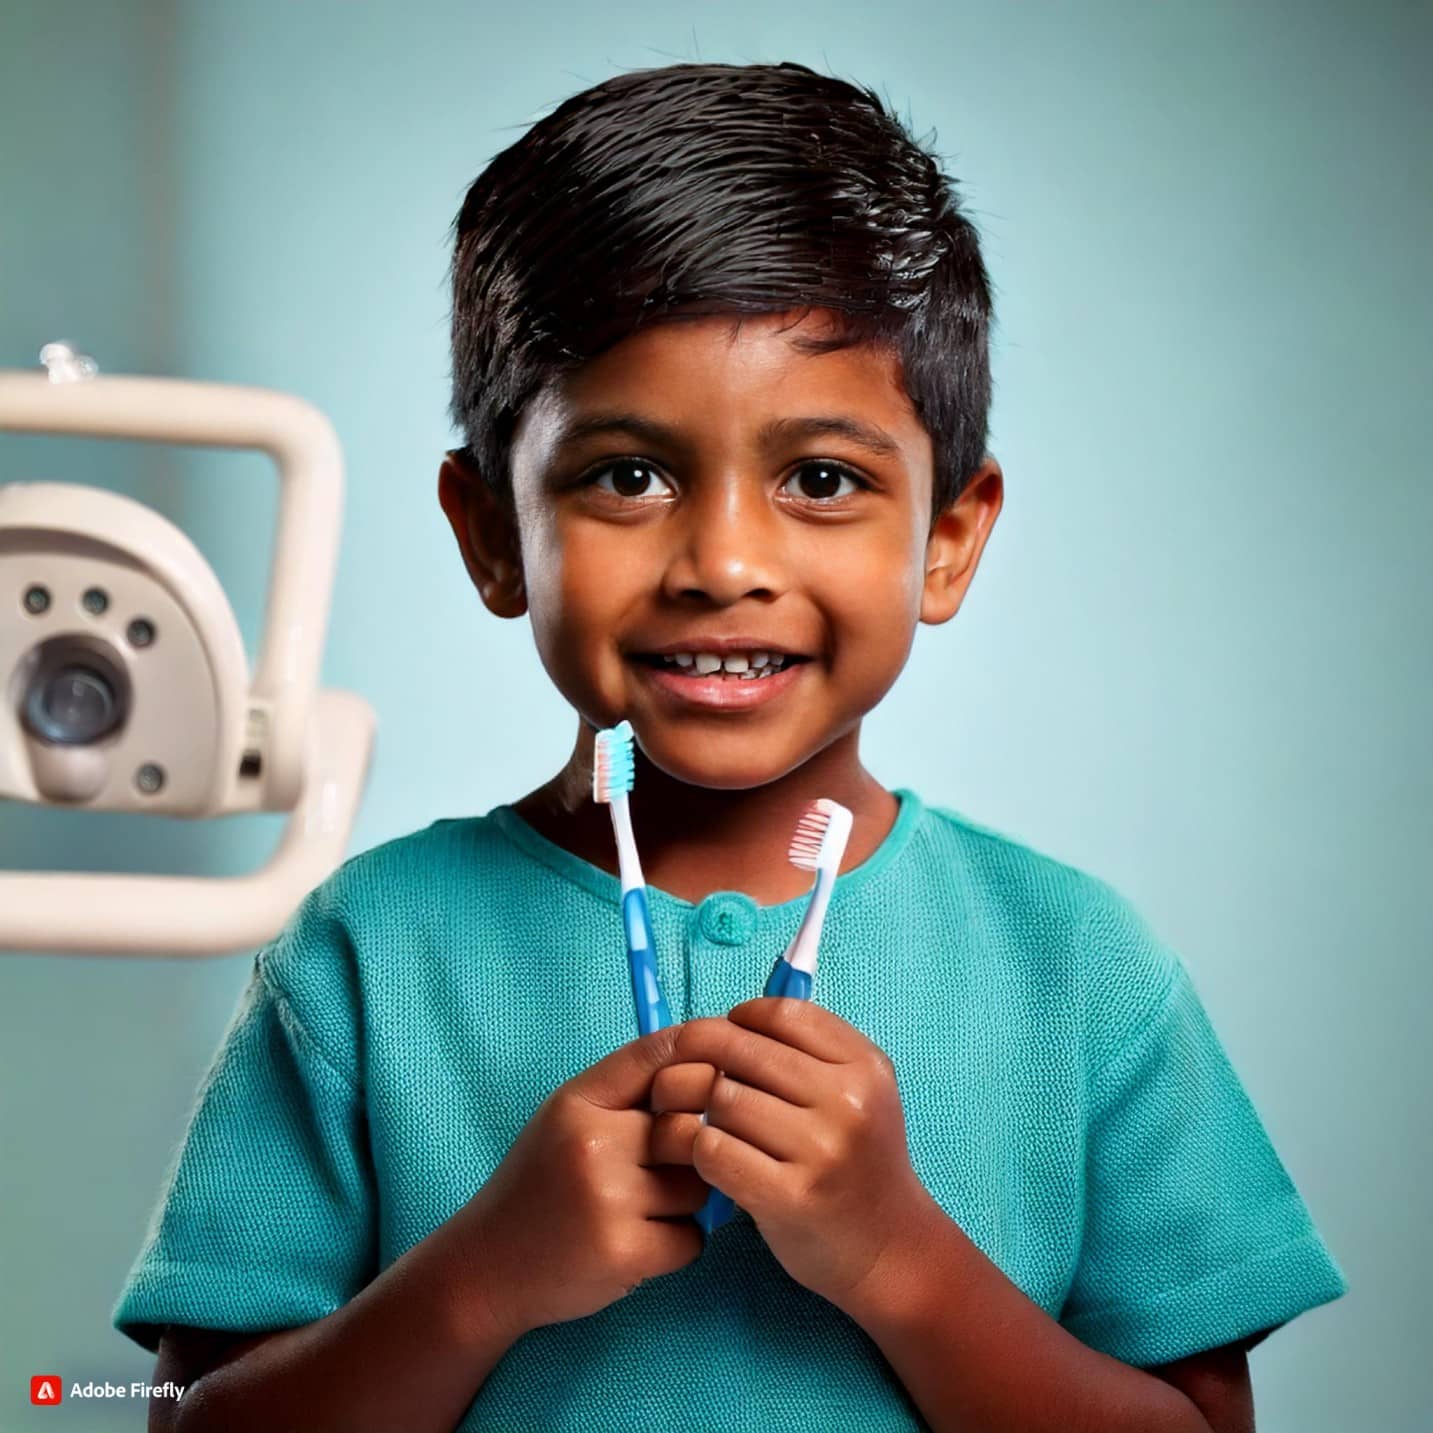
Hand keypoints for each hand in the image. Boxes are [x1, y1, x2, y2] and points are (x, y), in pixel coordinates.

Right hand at [451, 1027, 707, 1339]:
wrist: (486, 1269)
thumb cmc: (539, 1185)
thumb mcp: (567, 1119)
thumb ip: (628, 1091)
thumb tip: (714, 1066)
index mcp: (578, 1102)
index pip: (658, 1053)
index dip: (698, 1062)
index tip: (708, 1083)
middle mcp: (592, 1143)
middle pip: (690, 1127)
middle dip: (690, 1151)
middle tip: (662, 1170)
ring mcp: (609, 1199)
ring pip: (698, 1187)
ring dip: (684, 1203)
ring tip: (642, 1211)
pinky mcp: (624, 1253)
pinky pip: (693, 1238)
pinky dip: (677, 1244)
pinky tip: (640, 1243)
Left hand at [650, 998, 936, 1315]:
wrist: (890, 1249)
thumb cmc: (860, 1161)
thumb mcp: (860, 1092)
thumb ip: (809, 1051)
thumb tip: (732, 1020)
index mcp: (864, 1067)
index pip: (782, 1013)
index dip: (740, 1018)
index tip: (725, 1037)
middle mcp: (847, 1102)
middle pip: (742, 1051)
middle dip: (700, 1053)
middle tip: (681, 1068)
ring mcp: (820, 1151)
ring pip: (722, 1099)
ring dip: (700, 1108)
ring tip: (703, 1120)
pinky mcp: (789, 1198)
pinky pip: (713, 1149)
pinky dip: (700, 1149)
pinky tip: (710, 1158)